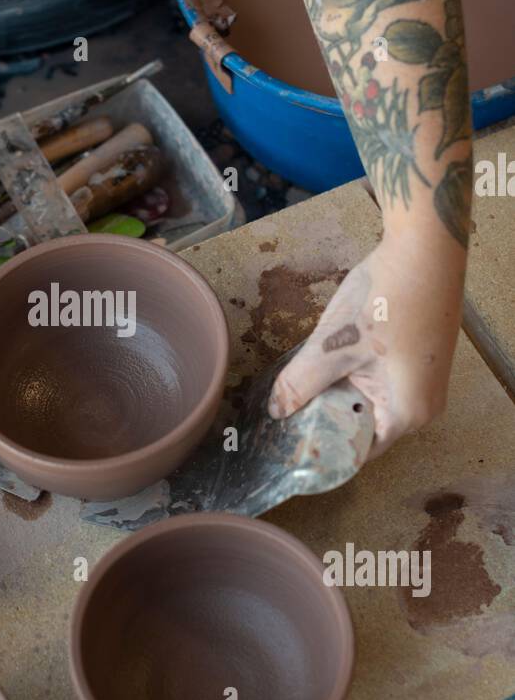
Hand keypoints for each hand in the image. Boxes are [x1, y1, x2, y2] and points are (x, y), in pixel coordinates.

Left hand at [268, 231, 463, 456]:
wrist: (423, 248)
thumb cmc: (385, 301)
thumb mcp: (332, 347)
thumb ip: (301, 384)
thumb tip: (275, 411)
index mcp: (409, 414)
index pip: (359, 451)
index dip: (322, 449)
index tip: (288, 446)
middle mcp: (423, 406)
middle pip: (364, 426)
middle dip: (325, 420)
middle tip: (284, 417)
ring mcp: (423, 380)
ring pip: (369, 400)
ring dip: (336, 395)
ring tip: (298, 391)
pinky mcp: (417, 357)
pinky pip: (379, 380)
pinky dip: (353, 376)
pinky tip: (325, 364)